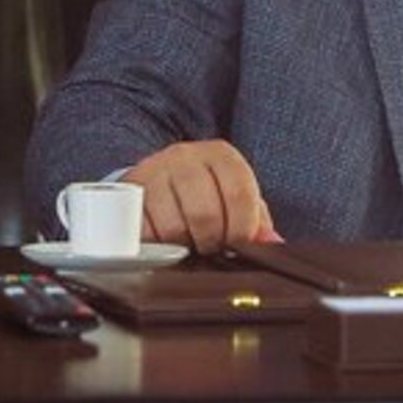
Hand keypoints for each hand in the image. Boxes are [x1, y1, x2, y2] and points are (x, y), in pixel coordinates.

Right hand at [123, 140, 281, 254]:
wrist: (160, 174)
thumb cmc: (205, 190)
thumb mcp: (234, 195)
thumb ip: (256, 219)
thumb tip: (272, 241)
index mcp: (220, 154)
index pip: (238, 193)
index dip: (243, 229)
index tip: (240, 245)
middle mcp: (186, 156)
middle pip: (205, 213)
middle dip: (212, 242)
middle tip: (212, 248)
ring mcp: (155, 171)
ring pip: (174, 227)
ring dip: (184, 246)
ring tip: (189, 244)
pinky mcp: (130, 193)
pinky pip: (145, 232)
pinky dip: (157, 246)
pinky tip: (166, 242)